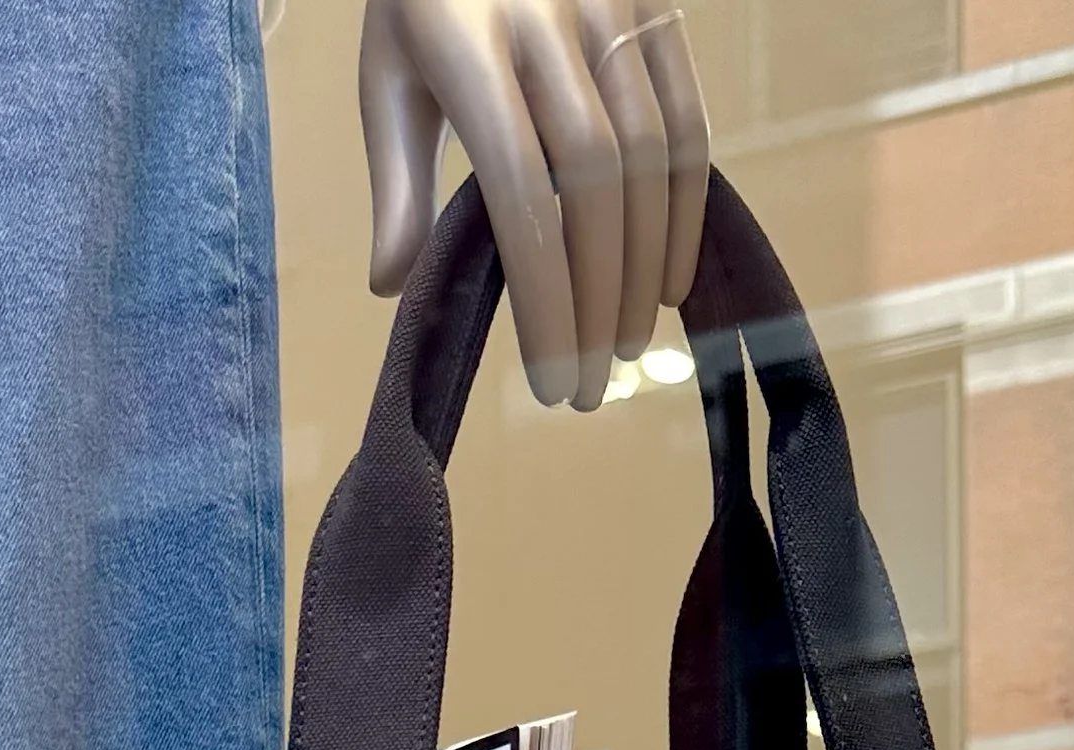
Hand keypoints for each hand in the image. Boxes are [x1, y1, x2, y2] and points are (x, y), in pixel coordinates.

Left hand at [360, 0, 709, 410]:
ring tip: (628, 347)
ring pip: (649, 157)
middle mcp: (551, 20)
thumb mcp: (387, 74)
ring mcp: (614, 7)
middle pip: (594, 186)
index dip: (546, 296)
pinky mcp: (656, 6)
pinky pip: (686, 117)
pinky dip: (684, 205)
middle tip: (591, 387)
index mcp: (469, 46)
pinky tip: (669, 277)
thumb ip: (394, 178)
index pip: (521, 196)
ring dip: (644, 265)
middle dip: (599, 299)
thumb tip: (393, 287)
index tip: (550, 377)